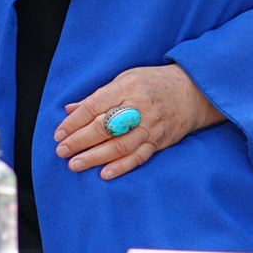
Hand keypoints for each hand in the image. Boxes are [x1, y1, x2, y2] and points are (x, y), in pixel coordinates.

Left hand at [53, 63, 225, 178]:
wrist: (193, 92)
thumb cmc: (154, 83)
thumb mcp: (126, 78)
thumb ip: (99, 96)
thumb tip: (70, 110)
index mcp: (127, 87)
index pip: (94, 106)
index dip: (74, 122)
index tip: (59, 133)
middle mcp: (138, 107)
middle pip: (103, 127)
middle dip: (79, 141)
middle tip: (62, 151)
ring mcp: (150, 126)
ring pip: (119, 145)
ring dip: (94, 157)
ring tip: (75, 165)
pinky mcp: (159, 141)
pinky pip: (138, 156)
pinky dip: (121, 166)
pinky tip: (104, 174)